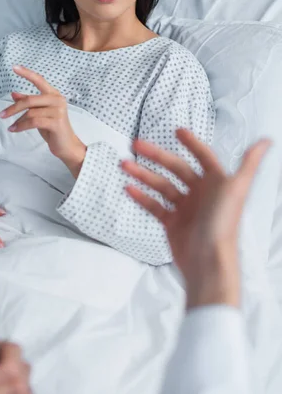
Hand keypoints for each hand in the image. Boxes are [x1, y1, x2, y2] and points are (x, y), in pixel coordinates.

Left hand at [0, 65, 86, 176]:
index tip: (14, 67)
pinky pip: (33, 122)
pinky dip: (21, 126)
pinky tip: (14, 129)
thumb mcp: (39, 114)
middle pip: (30, 100)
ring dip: (17, 120)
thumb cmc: (53, 129)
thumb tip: (14, 94)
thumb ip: (29, 103)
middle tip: (1, 115)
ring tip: (11, 127)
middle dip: (13, 108)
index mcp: (53, 94)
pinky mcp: (56, 122)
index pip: (39, 80)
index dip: (26, 73)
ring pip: (30, 113)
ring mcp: (58, 111)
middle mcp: (57, 99)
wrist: (67, 146)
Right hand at [122, 129, 270, 307]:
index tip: (177, 131)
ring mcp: (186, 208)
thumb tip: (267, 140)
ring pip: (161, 185)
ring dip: (143, 174)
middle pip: (175, 168)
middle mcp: (201, 193)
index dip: (191, 143)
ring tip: (125, 165)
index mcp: (216, 183)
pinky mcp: (173, 223)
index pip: (203, 156)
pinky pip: (155, 206)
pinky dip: (142, 197)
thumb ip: (249, 163)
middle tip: (137, 145)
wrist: (208, 262)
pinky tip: (130, 188)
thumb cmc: (224, 224)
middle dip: (156, 156)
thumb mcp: (237, 189)